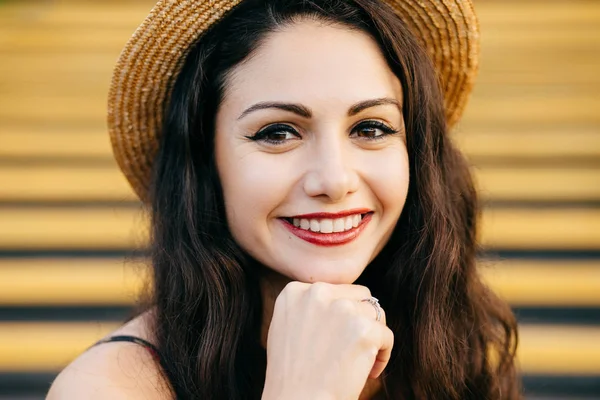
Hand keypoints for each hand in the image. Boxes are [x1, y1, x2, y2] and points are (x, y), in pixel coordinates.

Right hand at [262, 282, 393, 399]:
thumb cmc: (290, 375)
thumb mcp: (285, 327)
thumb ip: (307, 307)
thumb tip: (335, 300)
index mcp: (295, 291)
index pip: (335, 290)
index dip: (342, 314)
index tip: (338, 336)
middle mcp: (317, 293)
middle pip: (358, 296)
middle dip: (361, 319)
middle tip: (354, 345)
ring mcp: (342, 309)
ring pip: (374, 314)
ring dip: (372, 335)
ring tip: (360, 360)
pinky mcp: (364, 330)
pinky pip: (386, 335)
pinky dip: (383, 354)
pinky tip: (369, 371)